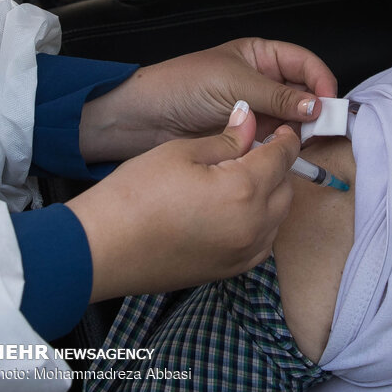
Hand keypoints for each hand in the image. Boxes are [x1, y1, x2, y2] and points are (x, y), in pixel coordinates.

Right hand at [67, 101, 299, 301]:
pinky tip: (239, 211)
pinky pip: (263, 242)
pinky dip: (262, 223)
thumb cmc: (136, 194)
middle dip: (279, 167)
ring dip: (272, 195)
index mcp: (244, 189)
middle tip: (258, 153)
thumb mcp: (181, 152)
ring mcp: (244, 253)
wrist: (105, 248)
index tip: (282, 131)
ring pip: (278, 217)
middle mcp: (254, 225)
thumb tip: (251, 121)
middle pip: (287, 188)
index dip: (286, 140)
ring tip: (246, 180)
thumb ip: (227, 139)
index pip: (282, 157)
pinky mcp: (232, 270)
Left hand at [79, 38, 336, 161]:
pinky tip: (285, 151)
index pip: (304, 64)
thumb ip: (277, 95)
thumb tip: (316, 105)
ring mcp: (257, 111)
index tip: (329, 103)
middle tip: (321, 127)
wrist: (147, 118)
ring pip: (293, 120)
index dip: (320, 80)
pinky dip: (283, 146)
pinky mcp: (248, 136)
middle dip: (315, 108)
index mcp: (261, 56)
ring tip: (303, 141)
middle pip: (303, 93)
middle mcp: (263, 83)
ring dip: (300, 130)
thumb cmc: (184, 85)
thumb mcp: (234, 83)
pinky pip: (275, 140)